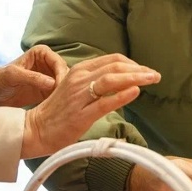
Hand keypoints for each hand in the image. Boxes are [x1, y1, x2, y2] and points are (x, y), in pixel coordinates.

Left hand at [0, 45, 67, 107]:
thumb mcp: (13, 75)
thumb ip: (32, 77)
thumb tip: (53, 84)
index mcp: (41, 53)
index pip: (58, 62)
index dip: (62, 74)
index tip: (61, 87)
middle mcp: (48, 63)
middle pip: (65, 73)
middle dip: (66, 85)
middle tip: (65, 98)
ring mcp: (49, 77)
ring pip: (65, 84)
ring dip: (65, 93)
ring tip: (63, 104)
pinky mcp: (48, 90)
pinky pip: (59, 94)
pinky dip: (61, 100)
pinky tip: (59, 107)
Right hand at [21, 51, 160, 159]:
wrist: (35, 130)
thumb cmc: (59, 111)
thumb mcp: (77, 89)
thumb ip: (96, 81)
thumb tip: (122, 80)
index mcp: (80, 70)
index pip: (112, 60)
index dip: (133, 63)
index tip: (146, 70)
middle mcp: (79, 79)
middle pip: (115, 67)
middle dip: (139, 69)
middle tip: (156, 75)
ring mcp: (79, 96)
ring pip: (111, 80)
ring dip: (135, 78)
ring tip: (152, 79)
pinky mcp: (80, 115)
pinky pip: (104, 102)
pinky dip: (121, 95)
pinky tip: (135, 92)